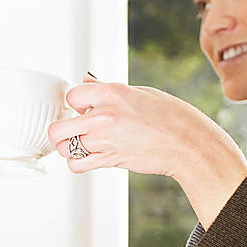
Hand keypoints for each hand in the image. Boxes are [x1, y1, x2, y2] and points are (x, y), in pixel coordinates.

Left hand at [48, 77, 246, 227]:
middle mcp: (104, 115)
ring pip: (64, 148)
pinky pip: (77, 165)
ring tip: (83, 145)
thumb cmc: (171, 117)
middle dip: (63, 130)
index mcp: (112, 92)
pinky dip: (78, 163)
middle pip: (59, 127)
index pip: (72, 96)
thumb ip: (108, 89)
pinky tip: (89, 157)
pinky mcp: (109, 159)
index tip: (81, 109)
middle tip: (74, 131)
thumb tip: (87, 81)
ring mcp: (105, 139)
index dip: (75, 104)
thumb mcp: (139, 92)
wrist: (188, 143)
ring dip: (70, 148)